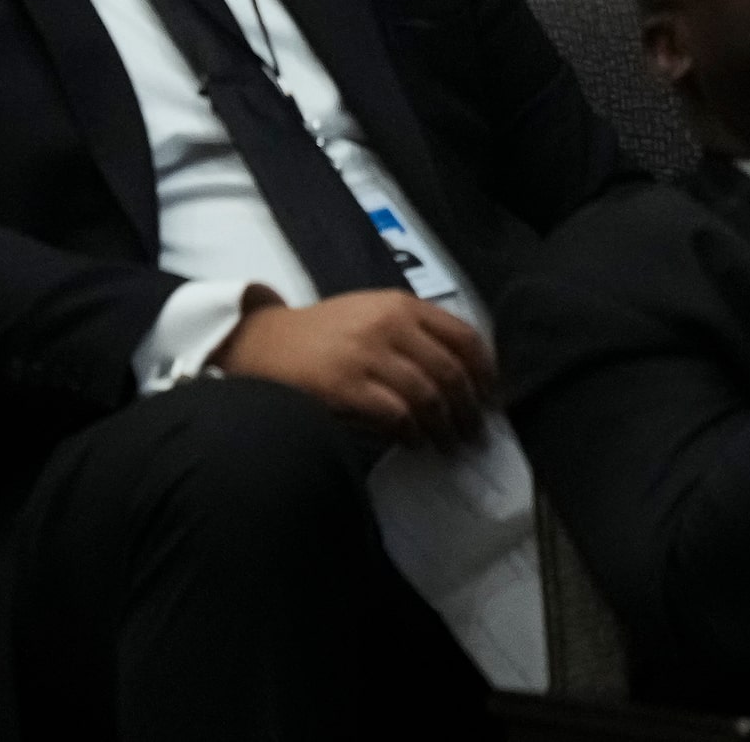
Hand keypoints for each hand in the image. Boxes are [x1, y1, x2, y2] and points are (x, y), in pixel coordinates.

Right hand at [211, 289, 497, 451]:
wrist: (261, 343)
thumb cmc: (321, 334)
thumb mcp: (369, 314)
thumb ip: (413, 331)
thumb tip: (465, 375)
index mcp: (399, 304)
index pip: (464, 337)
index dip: (486, 373)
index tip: (488, 398)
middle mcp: (388, 324)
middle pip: (451, 373)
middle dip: (469, 410)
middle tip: (472, 433)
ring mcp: (366, 354)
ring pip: (429, 398)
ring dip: (444, 428)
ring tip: (446, 445)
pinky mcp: (346, 385)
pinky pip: (398, 416)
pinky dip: (412, 434)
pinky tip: (411, 442)